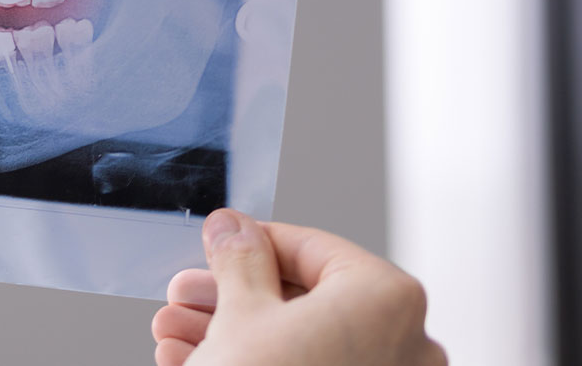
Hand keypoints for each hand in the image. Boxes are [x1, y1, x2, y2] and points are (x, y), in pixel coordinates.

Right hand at [150, 209, 445, 365]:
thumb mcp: (237, 314)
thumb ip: (238, 258)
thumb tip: (234, 229)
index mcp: (386, 299)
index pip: (312, 246)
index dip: (251, 242)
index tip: (218, 243)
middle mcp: (405, 344)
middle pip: (304, 299)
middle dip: (231, 296)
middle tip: (188, 294)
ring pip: (302, 342)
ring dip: (232, 333)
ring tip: (176, 334)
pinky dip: (260, 365)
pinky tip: (198, 363)